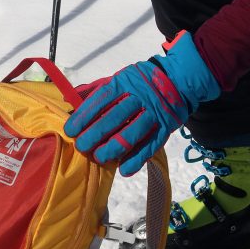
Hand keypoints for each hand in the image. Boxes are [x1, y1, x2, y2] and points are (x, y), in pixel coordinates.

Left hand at [65, 31, 219, 176]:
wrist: (180, 79)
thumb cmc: (140, 82)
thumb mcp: (119, 78)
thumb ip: (95, 89)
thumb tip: (69, 97)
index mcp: (124, 83)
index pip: (101, 99)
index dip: (84, 116)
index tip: (70, 130)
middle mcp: (139, 97)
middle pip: (115, 117)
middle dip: (95, 135)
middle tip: (81, 147)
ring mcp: (154, 113)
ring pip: (132, 133)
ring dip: (113, 148)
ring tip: (99, 157)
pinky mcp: (166, 128)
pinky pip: (151, 145)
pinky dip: (137, 159)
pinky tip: (124, 170)